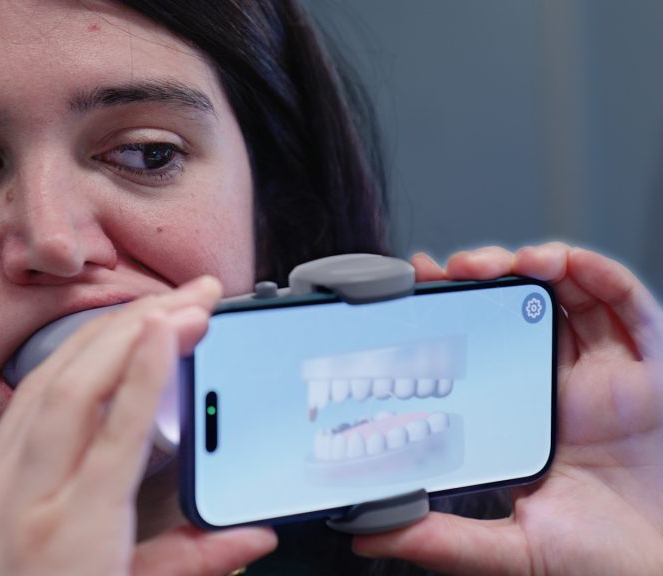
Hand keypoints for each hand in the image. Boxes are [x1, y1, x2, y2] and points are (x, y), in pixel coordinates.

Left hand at [0, 276, 276, 575]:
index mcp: (74, 541)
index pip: (116, 433)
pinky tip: (90, 350)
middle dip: (131, 330)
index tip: (177, 323)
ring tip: (148, 308)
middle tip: (185, 297)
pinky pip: (13, 414)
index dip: (150, 370)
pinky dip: (57, 372)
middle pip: (73, 393)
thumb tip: (254, 534)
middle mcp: (20, 509)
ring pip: (37, 390)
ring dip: (95, 339)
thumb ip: (193, 564)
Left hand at [353, 244, 662, 574]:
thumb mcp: (506, 547)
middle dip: (483, 278)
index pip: (483, 346)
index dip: (451, 314)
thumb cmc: (595, 561)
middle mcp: (565, 385)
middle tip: (445, 273)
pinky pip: (630, 307)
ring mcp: (608, 374)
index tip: (408, 294)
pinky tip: (560, 265)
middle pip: (523, 308)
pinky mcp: (653, 371)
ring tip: (495, 263)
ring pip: (571, 295)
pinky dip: (597, 274)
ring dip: (533, 263)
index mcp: (527, 414)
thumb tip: (366, 533)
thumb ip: (441, 538)